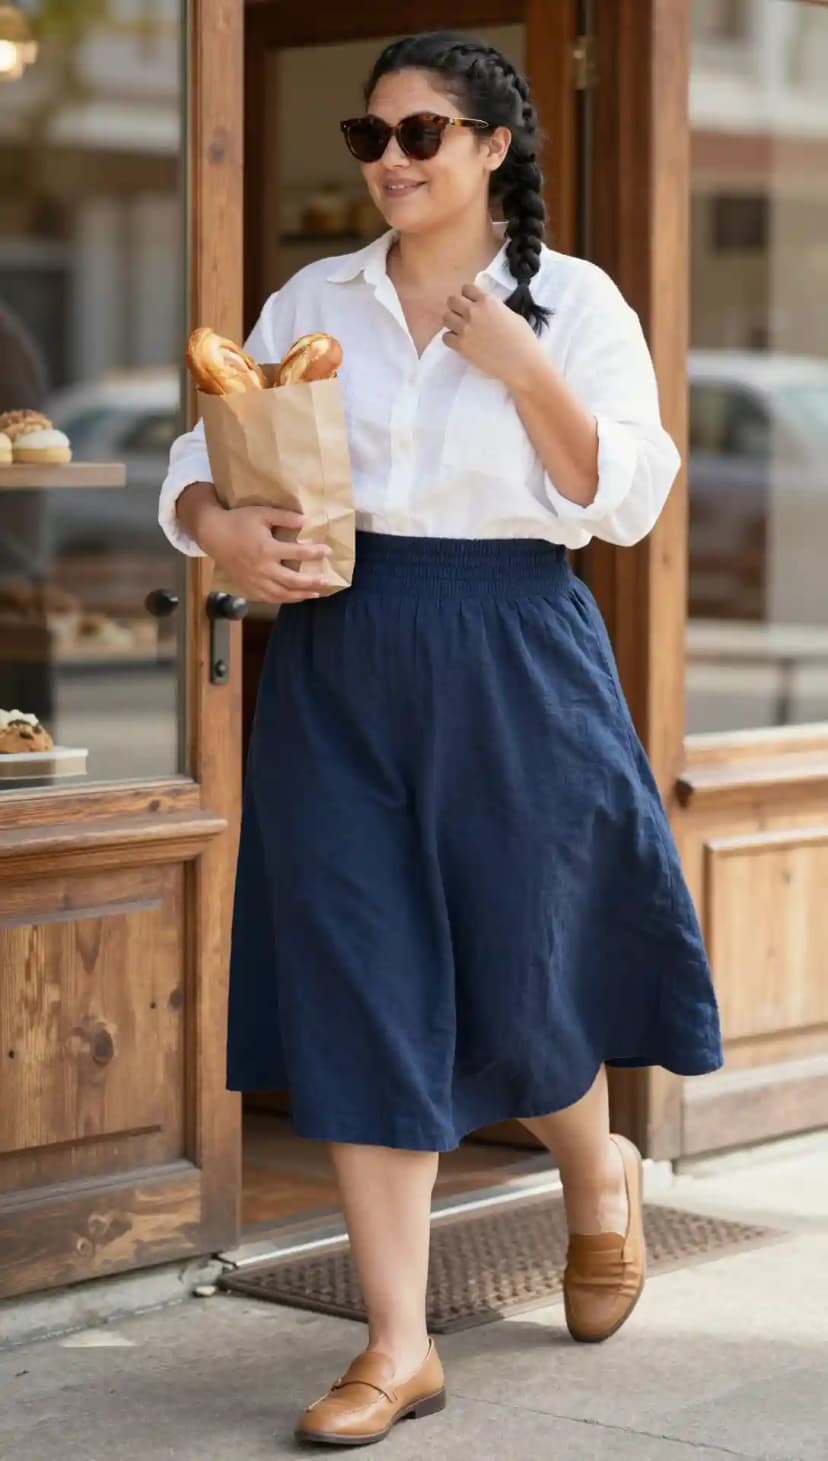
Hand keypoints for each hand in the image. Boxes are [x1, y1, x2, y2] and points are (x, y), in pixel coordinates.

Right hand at [199, 503, 331, 603]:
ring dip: (301, 595)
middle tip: (325, 580)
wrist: (214, 535)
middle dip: (312, 582)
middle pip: (293, 581)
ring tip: (315, 593)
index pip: (298, 553)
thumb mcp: (262, 513)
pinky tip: (294, 597)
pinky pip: (269, 598)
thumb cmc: (239, 521)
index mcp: (268, 549)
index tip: (328, 551)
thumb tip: (306, 521)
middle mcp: (263, 569)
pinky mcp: (248, 587)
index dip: (315, 553)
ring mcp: (255, 581)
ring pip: (282, 594)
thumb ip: (285, 517)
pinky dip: (284, 600)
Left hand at [442, 284, 542, 389]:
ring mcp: (465, 328)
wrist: (522, 362)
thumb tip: (487, 310)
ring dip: (451, 322)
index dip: (468, 296)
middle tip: (462, 316)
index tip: (470, 303)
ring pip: (445, 317)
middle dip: (456, 307)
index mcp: (488, 301)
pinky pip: (446, 337)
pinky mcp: (461, 345)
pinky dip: (450, 339)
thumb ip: (495, 308)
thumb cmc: (523, 339)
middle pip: (452, 301)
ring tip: (460, 329)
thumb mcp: (511, 314)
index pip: (467, 288)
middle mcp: (474, 311)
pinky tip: (460, 342)